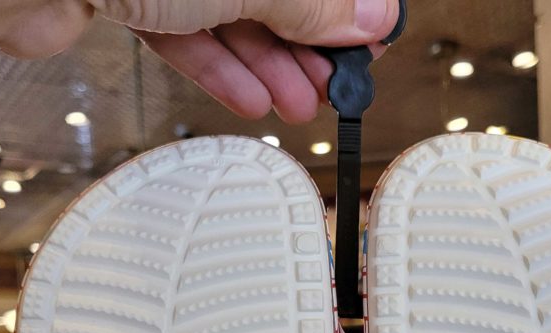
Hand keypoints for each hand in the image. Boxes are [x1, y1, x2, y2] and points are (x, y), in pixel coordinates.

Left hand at [0, 0, 400, 122]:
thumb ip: (309, 0)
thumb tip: (367, 16)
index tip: (367, 36)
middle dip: (305, 38)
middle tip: (334, 82)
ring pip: (227, 10)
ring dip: (267, 63)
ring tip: (299, 105)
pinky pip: (182, 31)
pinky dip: (217, 66)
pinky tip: (250, 99)